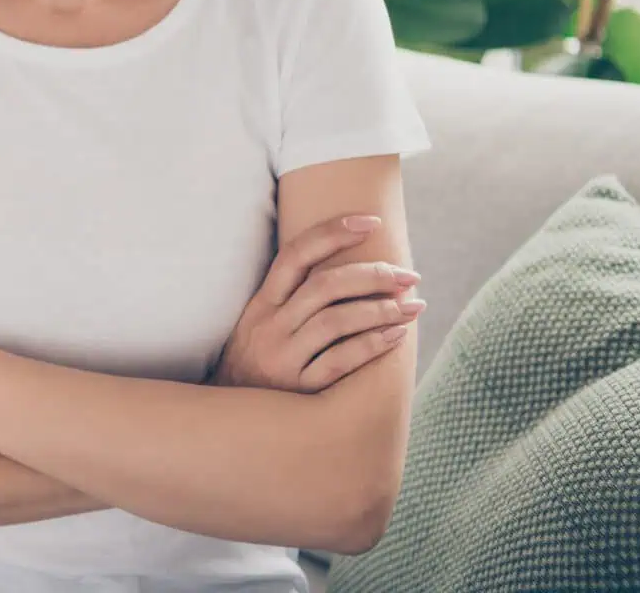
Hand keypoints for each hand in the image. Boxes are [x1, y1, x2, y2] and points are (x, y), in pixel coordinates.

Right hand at [211, 214, 423, 391]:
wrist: (227, 418)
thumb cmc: (255, 364)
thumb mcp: (259, 325)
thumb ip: (290, 299)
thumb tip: (345, 269)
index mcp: (261, 304)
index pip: (295, 254)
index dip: (333, 232)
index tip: (371, 221)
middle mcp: (269, 325)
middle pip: (325, 286)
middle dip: (373, 274)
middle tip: (409, 275)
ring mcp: (282, 357)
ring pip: (336, 321)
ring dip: (381, 309)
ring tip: (413, 305)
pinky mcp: (297, 390)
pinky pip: (340, 361)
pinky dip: (371, 345)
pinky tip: (396, 336)